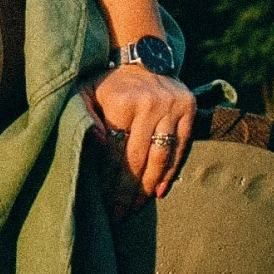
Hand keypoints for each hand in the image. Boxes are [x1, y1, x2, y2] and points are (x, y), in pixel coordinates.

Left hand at [83, 64, 194, 205]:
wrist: (144, 58)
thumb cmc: (109, 84)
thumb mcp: (86, 92)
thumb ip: (84, 117)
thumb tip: (99, 143)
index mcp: (123, 103)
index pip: (117, 152)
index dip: (110, 180)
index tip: (103, 202)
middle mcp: (150, 105)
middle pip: (138, 159)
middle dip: (127, 192)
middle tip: (119, 215)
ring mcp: (172, 108)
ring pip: (161, 157)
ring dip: (148, 187)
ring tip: (136, 208)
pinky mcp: (189, 110)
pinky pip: (181, 148)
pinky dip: (170, 172)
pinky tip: (158, 192)